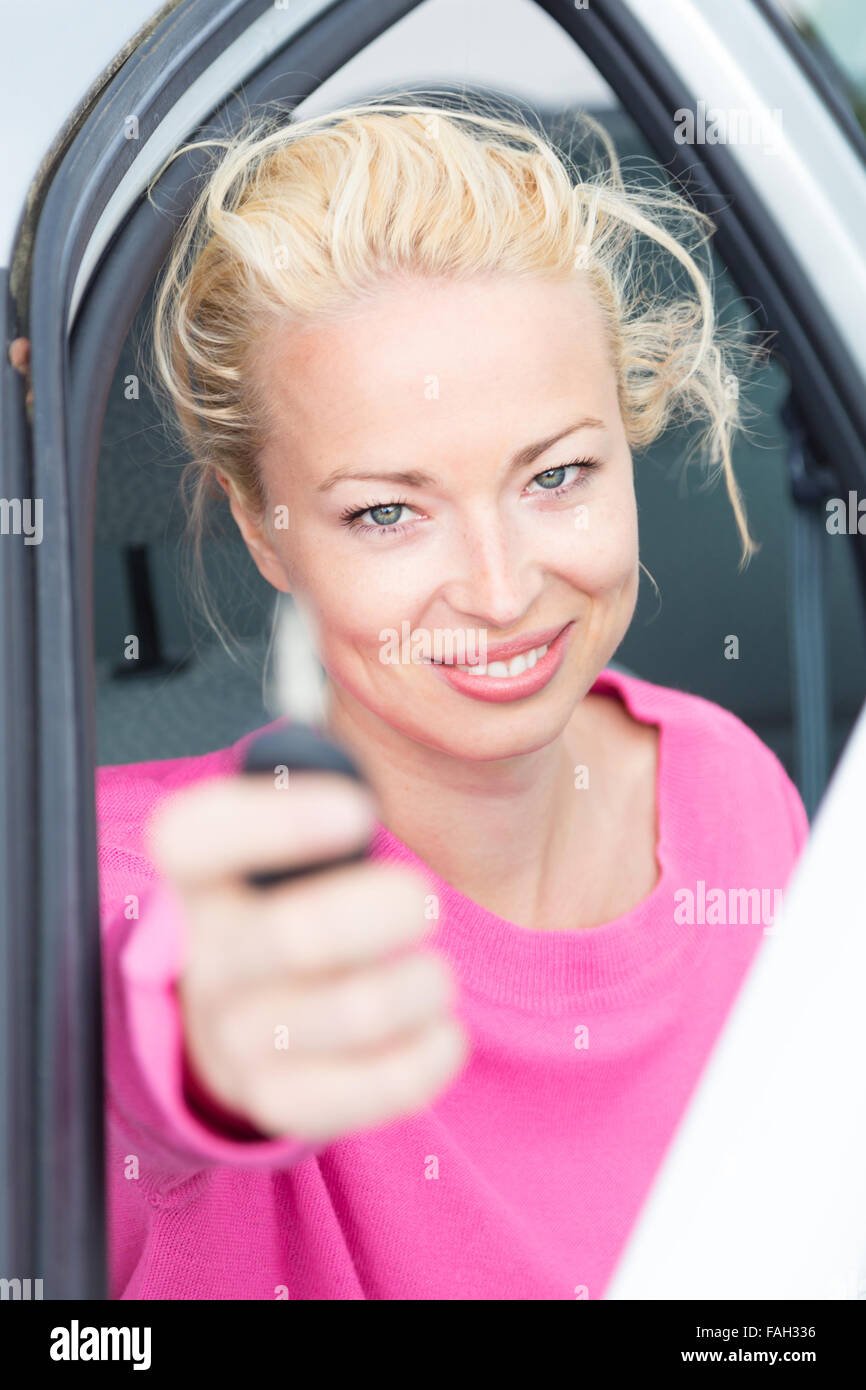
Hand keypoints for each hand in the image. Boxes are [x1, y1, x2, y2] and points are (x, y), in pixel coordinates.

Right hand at [148, 772, 467, 1144]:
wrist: (238, 1018)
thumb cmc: (284, 905)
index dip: (277, 822)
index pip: (193, 839)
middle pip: (296, 935)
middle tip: (419, 900)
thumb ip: (318, 798)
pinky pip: (376, 1086)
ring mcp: (239, 1037)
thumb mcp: (281, 843)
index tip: (359, 812)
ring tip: (429, 971)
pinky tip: (437, 1027)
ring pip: (356, 1010)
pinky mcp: (281, 1100)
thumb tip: (358, 789)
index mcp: (199, 877)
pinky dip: (431, 1052)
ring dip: (422, 982)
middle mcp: (207, 958)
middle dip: (389, 907)